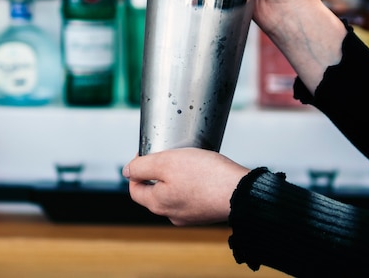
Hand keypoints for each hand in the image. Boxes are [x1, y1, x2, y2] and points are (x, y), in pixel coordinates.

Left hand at [123, 148, 249, 225]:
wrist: (242, 192)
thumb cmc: (205, 176)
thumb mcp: (166, 162)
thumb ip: (141, 167)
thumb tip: (126, 171)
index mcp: (158, 203)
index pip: (134, 188)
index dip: (136, 168)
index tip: (148, 152)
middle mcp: (171, 214)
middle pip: (154, 191)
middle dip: (157, 171)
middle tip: (170, 154)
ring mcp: (190, 215)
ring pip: (173, 193)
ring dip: (176, 177)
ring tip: (188, 161)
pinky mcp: (206, 212)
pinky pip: (191, 196)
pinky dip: (192, 183)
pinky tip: (203, 172)